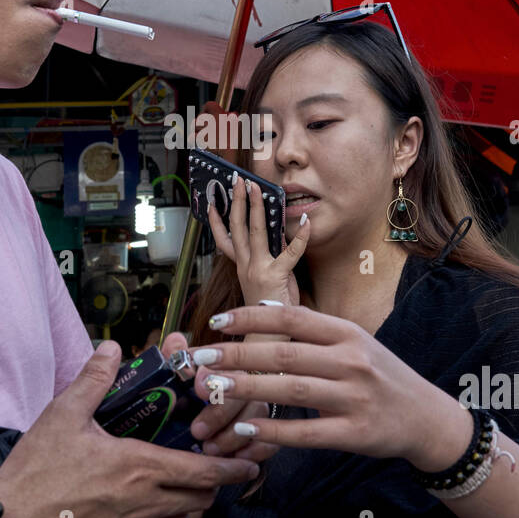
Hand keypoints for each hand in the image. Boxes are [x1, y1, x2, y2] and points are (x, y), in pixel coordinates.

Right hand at [0, 341, 257, 517]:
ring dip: (196, 503)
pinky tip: (165, 507)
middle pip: (202, 498)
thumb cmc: (35, 471)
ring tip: (197, 487)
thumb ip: (93, 380)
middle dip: (219, 484)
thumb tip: (110, 349)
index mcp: (137, 465)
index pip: (201, 471)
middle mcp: (143, 500)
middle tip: (224, 469)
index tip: (248, 462)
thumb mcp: (63, 415)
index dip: (231, 468)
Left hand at [158, 331, 278, 462]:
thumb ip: (175, 359)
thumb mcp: (174, 378)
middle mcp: (247, 381)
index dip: (213, 375)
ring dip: (234, 435)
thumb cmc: (183, 398)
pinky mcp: (267, 431)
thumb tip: (176, 340)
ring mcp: (258, 405)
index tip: (198, 389)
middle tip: (198, 430)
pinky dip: (255, 450)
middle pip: (245, 391)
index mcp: (224, 364)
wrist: (188, 425)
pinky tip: (236, 459)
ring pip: (258, 415)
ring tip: (211, 449)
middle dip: (220, 413)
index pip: (226, 360)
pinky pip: (271, 439)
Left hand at [188, 303, 468, 469]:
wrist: (426, 417)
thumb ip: (314, 331)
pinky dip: (274, 431)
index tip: (217, 321)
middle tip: (201, 356)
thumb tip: (260, 311)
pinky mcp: (355, 433)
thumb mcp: (355, 343)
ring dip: (247, 388)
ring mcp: (354, 398)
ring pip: (290, 390)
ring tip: (214, 387)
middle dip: (237, 354)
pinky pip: (306, 432)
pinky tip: (246, 427)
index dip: (251, 317)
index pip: (292, 317)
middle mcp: (352, 361)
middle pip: (284, 354)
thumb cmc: (380, 376)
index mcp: (347, 333)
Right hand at [208, 176, 308, 307]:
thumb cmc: (271, 309)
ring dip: (256, 207)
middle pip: (237, 228)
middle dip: (237, 201)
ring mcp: (258, 269)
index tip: (212, 202)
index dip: (216, 221)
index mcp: (241, 267)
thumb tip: (279, 235)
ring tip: (258, 188)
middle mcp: (246, 266)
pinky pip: (290, 252)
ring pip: (255, 232)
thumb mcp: (267, 279)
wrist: (269, 336)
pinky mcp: (276, 275)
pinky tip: (306, 221)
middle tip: (238, 181)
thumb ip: (271, 258)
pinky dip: (300, 236)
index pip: (223, 240)